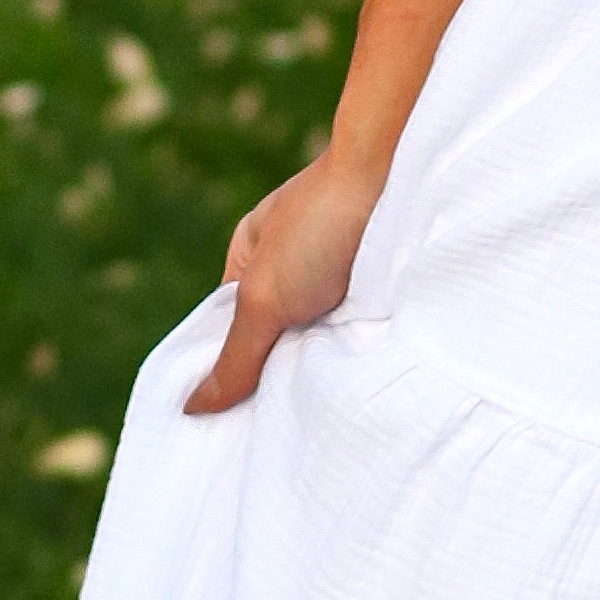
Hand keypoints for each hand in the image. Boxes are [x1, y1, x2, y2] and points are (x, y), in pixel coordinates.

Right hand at [181, 150, 385, 414]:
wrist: (408, 173)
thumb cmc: (324, 223)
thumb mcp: (265, 295)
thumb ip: (235, 354)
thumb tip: (191, 407)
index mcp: (251, 255)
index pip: (231, 329)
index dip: (231, 372)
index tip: (231, 423)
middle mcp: (296, 266)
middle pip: (279, 340)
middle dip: (281, 374)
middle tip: (280, 427)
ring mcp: (344, 278)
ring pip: (324, 343)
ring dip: (326, 367)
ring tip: (324, 413)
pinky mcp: (386, 290)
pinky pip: (364, 337)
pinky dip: (361, 356)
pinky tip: (358, 384)